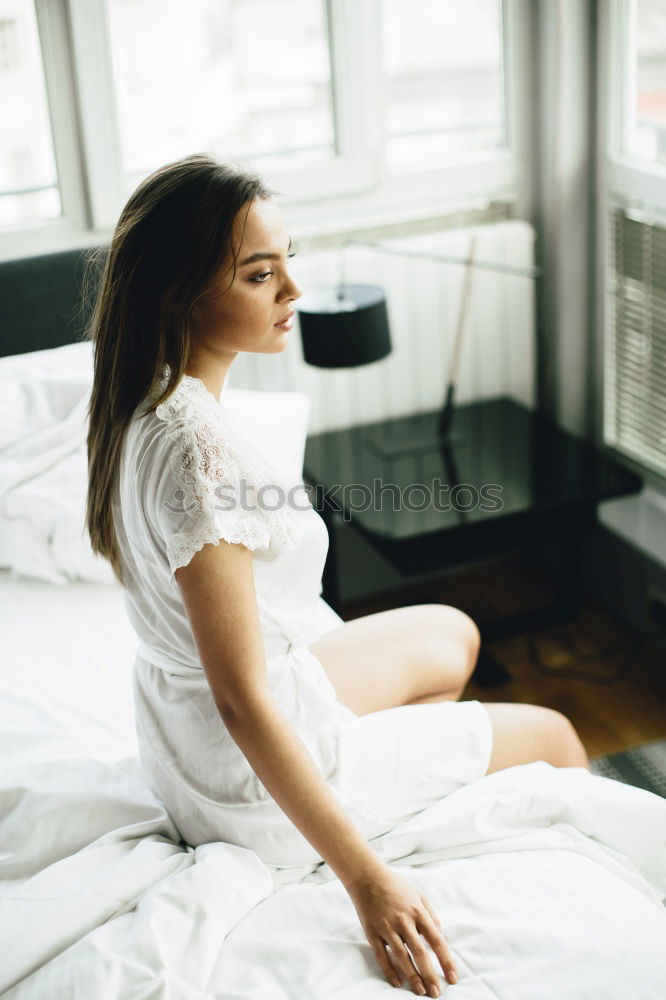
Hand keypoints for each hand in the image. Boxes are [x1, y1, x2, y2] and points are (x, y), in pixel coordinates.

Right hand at [345, 866, 457, 995]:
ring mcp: (386, 927)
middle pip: (420, 953)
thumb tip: (440, 934)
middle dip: (430, 975)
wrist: (367, 877)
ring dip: (412, 976)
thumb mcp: (418, 894)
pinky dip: (390, 971)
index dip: (445, 961)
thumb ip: (431, 915)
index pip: (436, 940)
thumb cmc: (395, 886)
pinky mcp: (372, 932)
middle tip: (436, 993)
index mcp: (418, 911)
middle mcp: (403, 921)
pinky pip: (382, 956)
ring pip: (401, 957)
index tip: (453, 977)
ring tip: (421, 992)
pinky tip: (397, 983)